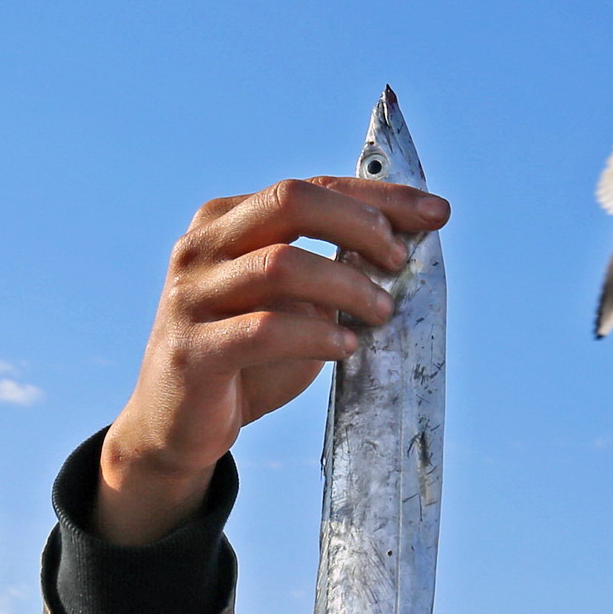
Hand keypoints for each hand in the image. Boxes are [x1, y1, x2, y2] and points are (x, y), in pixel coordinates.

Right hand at [93, 176, 452, 545]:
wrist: (176, 426)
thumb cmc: (246, 359)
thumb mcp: (291, 305)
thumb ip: (327, 271)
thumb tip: (405, 248)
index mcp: (225, 221)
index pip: (311, 187)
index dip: (378, 197)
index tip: (436, 213)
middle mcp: (201, 247)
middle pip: (291, 202)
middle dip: (361, 225)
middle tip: (399, 262)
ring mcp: (190, 296)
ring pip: (281, 264)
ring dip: (346, 285)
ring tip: (381, 312)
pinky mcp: (192, 350)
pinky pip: (265, 330)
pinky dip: (317, 335)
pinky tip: (347, 347)